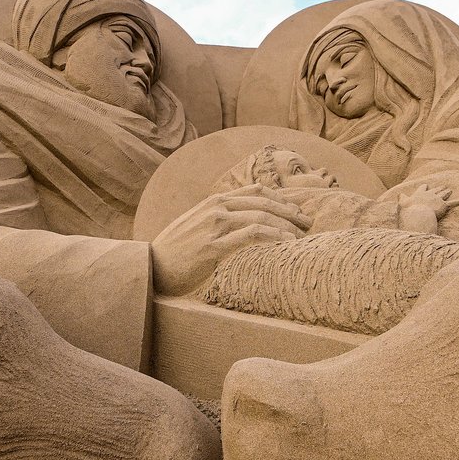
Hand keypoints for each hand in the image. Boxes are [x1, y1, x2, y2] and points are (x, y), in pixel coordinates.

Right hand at [151, 184, 312, 295]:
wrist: (149, 268)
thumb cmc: (174, 252)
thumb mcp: (196, 226)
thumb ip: (217, 220)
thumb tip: (242, 225)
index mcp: (213, 201)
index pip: (256, 191)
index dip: (281, 199)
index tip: (297, 211)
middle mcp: (215, 208)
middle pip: (264, 202)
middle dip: (290, 211)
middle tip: (308, 223)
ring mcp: (214, 225)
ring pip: (261, 217)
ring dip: (286, 226)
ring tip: (302, 237)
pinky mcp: (212, 246)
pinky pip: (250, 235)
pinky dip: (272, 236)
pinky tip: (286, 243)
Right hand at [399, 183, 458, 218]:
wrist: (419, 215)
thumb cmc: (409, 211)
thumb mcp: (402, 203)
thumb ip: (402, 198)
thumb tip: (400, 194)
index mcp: (419, 194)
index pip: (423, 188)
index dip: (425, 187)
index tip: (426, 185)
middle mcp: (429, 194)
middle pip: (435, 190)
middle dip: (439, 188)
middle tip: (443, 186)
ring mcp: (437, 199)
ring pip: (443, 194)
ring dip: (447, 192)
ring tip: (449, 190)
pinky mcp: (443, 206)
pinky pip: (452, 203)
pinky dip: (456, 202)